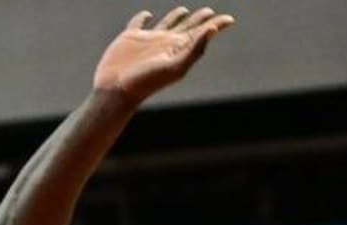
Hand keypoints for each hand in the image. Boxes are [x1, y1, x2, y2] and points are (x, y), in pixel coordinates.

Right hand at [93, 7, 233, 100]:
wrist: (117, 90)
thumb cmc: (147, 81)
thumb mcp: (175, 66)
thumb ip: (195, 48)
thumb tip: (212, 28)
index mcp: (180, 48)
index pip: (202, 33)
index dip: (217, 25)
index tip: (229, 20)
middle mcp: (167, 43)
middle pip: (187, 27)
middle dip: (199, 19)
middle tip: (209, 12)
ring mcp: (149, 40)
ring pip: (166, 24)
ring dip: (175, 17)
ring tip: (183, 11)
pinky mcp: (130, 37)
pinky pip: (139, 23)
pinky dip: (143, 18)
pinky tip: (146, 15)